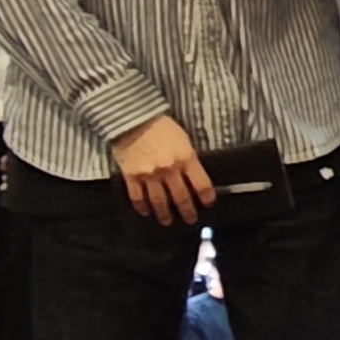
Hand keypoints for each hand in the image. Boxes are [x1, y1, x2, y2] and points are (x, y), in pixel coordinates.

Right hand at [112, 113, 213, 228]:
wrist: (133, 118)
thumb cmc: (161, 126)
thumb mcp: (183, 139)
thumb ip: (188, 159)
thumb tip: (194, 177)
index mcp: (185, 158)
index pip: (201, 185)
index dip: (207, 198)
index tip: (208, 204)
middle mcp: (169, 169)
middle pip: (181, 198)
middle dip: (188, 212)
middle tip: (190, 219)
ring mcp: (149, 175)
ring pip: (159, 202)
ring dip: (165, 215)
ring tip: (168, 221)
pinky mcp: (131, 176)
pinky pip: (138, 198)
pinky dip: (142, 208)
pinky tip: (146, 212)